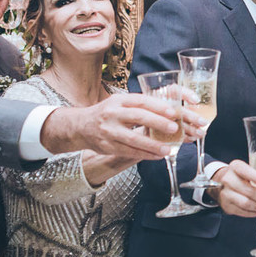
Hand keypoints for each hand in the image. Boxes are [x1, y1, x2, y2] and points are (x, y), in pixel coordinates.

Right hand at [41, 92, 198, 160]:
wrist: (81, 126)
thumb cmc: (107, 113)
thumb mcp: (119, 103)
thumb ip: (139, 106)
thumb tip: (168, 109)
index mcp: (118, 100)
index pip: (140, 101)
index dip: (158, 106)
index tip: (173, 111)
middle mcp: (112, 114)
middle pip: (138, 117)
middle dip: (158, 123)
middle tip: (174, 128)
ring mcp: (109, 131)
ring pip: (133, 139)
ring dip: (152, 145)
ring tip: (168, 148)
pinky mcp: (107, 146)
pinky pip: (128, 152)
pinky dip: (144, 154)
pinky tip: (157, 156)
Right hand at [211, 160, 255, 216]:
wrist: (221, 184)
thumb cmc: (241, 177)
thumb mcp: (252, 172)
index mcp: (236, 167)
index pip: (246, 172)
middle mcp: (228, 179)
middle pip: (249, 190)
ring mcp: (225, 193)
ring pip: (246, 203)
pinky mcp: (226, 206)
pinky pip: (243, 211)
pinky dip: (253, 212)